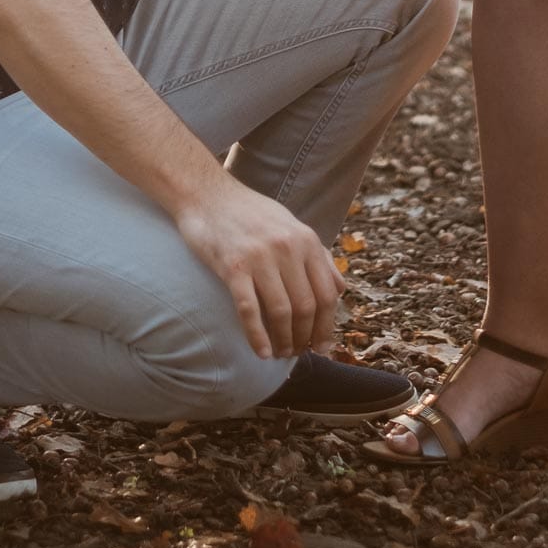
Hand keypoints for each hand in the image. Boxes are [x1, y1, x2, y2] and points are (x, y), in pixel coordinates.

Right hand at [175, 176, 344, 359]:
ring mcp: (259, 257)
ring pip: (282, 312)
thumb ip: (317, 255)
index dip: (327, 326)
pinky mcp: (232, 267)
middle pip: (307, 307)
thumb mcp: (291, 225)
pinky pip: (250, 310)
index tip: (322, 346)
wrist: (207, 193)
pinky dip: (258, 336)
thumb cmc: (250, 213)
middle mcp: (287, 248)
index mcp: (305, 239)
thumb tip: (341, 289)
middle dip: (306, 337)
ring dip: (284, 341)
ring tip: (280, 353)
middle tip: (298, 353)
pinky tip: (261, 352)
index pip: (327, 294)